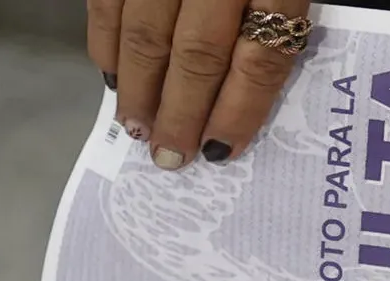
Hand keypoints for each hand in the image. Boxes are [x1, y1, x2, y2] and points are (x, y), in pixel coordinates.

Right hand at [87, 0, 311, 169]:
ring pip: (146, 34)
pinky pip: (108, 1)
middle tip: (170, 156)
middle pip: (198, 54)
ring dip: (139, 91)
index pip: (260, 54)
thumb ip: (281, 12)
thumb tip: (247, 88)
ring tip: (138, 129)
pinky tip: (113, 78)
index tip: (222, 149)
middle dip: (181, 114)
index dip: (240, 110)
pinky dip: (107, 45)